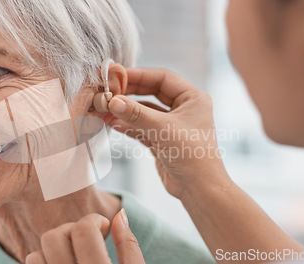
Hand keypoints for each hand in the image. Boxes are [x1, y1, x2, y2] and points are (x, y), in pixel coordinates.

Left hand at [26, 210, 144, 263]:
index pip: (83, 231)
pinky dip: (43, 260)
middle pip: (54, 238)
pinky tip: (62, 263)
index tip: (103, 225)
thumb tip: (119, 215)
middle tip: (87, 238)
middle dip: (72, 230)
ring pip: (36, 255)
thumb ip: (129, 247)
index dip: (94, 220)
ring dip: (54, 247)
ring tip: (73, 253)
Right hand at [107, 68, 229, 198]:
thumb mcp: (163, 130)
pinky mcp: (162, 140)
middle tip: (107, 91)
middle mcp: (183, 108)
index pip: (162, 78)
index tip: (116, 76)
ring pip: (144, 111)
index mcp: (192, 98)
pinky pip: (141, 127)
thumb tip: (113, 101)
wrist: (199, 189)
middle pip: (151, 92)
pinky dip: (127, 125)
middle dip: (129, 93)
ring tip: (104, 109)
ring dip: (125, 110)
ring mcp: (172, 125)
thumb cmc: (192, 156)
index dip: (138, 75)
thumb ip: (136, 114)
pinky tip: (112, 123)